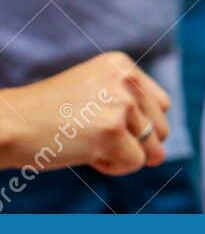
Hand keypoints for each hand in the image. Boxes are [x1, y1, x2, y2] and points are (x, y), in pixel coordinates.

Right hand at [0, 53, 170, 174]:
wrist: (9, 123)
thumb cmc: (45, 115)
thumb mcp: (93, 93)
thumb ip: (129, 108)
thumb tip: (161, 154)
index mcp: (123, 65)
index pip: (160, 104)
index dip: (137, 125)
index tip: (104, 126)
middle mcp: (127, 80)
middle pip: (161, 126)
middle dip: (135, 143)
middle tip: (96, 140)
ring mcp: (121, 105)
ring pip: (152, 147)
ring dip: (125, 156)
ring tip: (92, 147)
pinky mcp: (113, 132)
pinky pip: (135, 162)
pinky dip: (114, 167)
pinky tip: (88, 157)